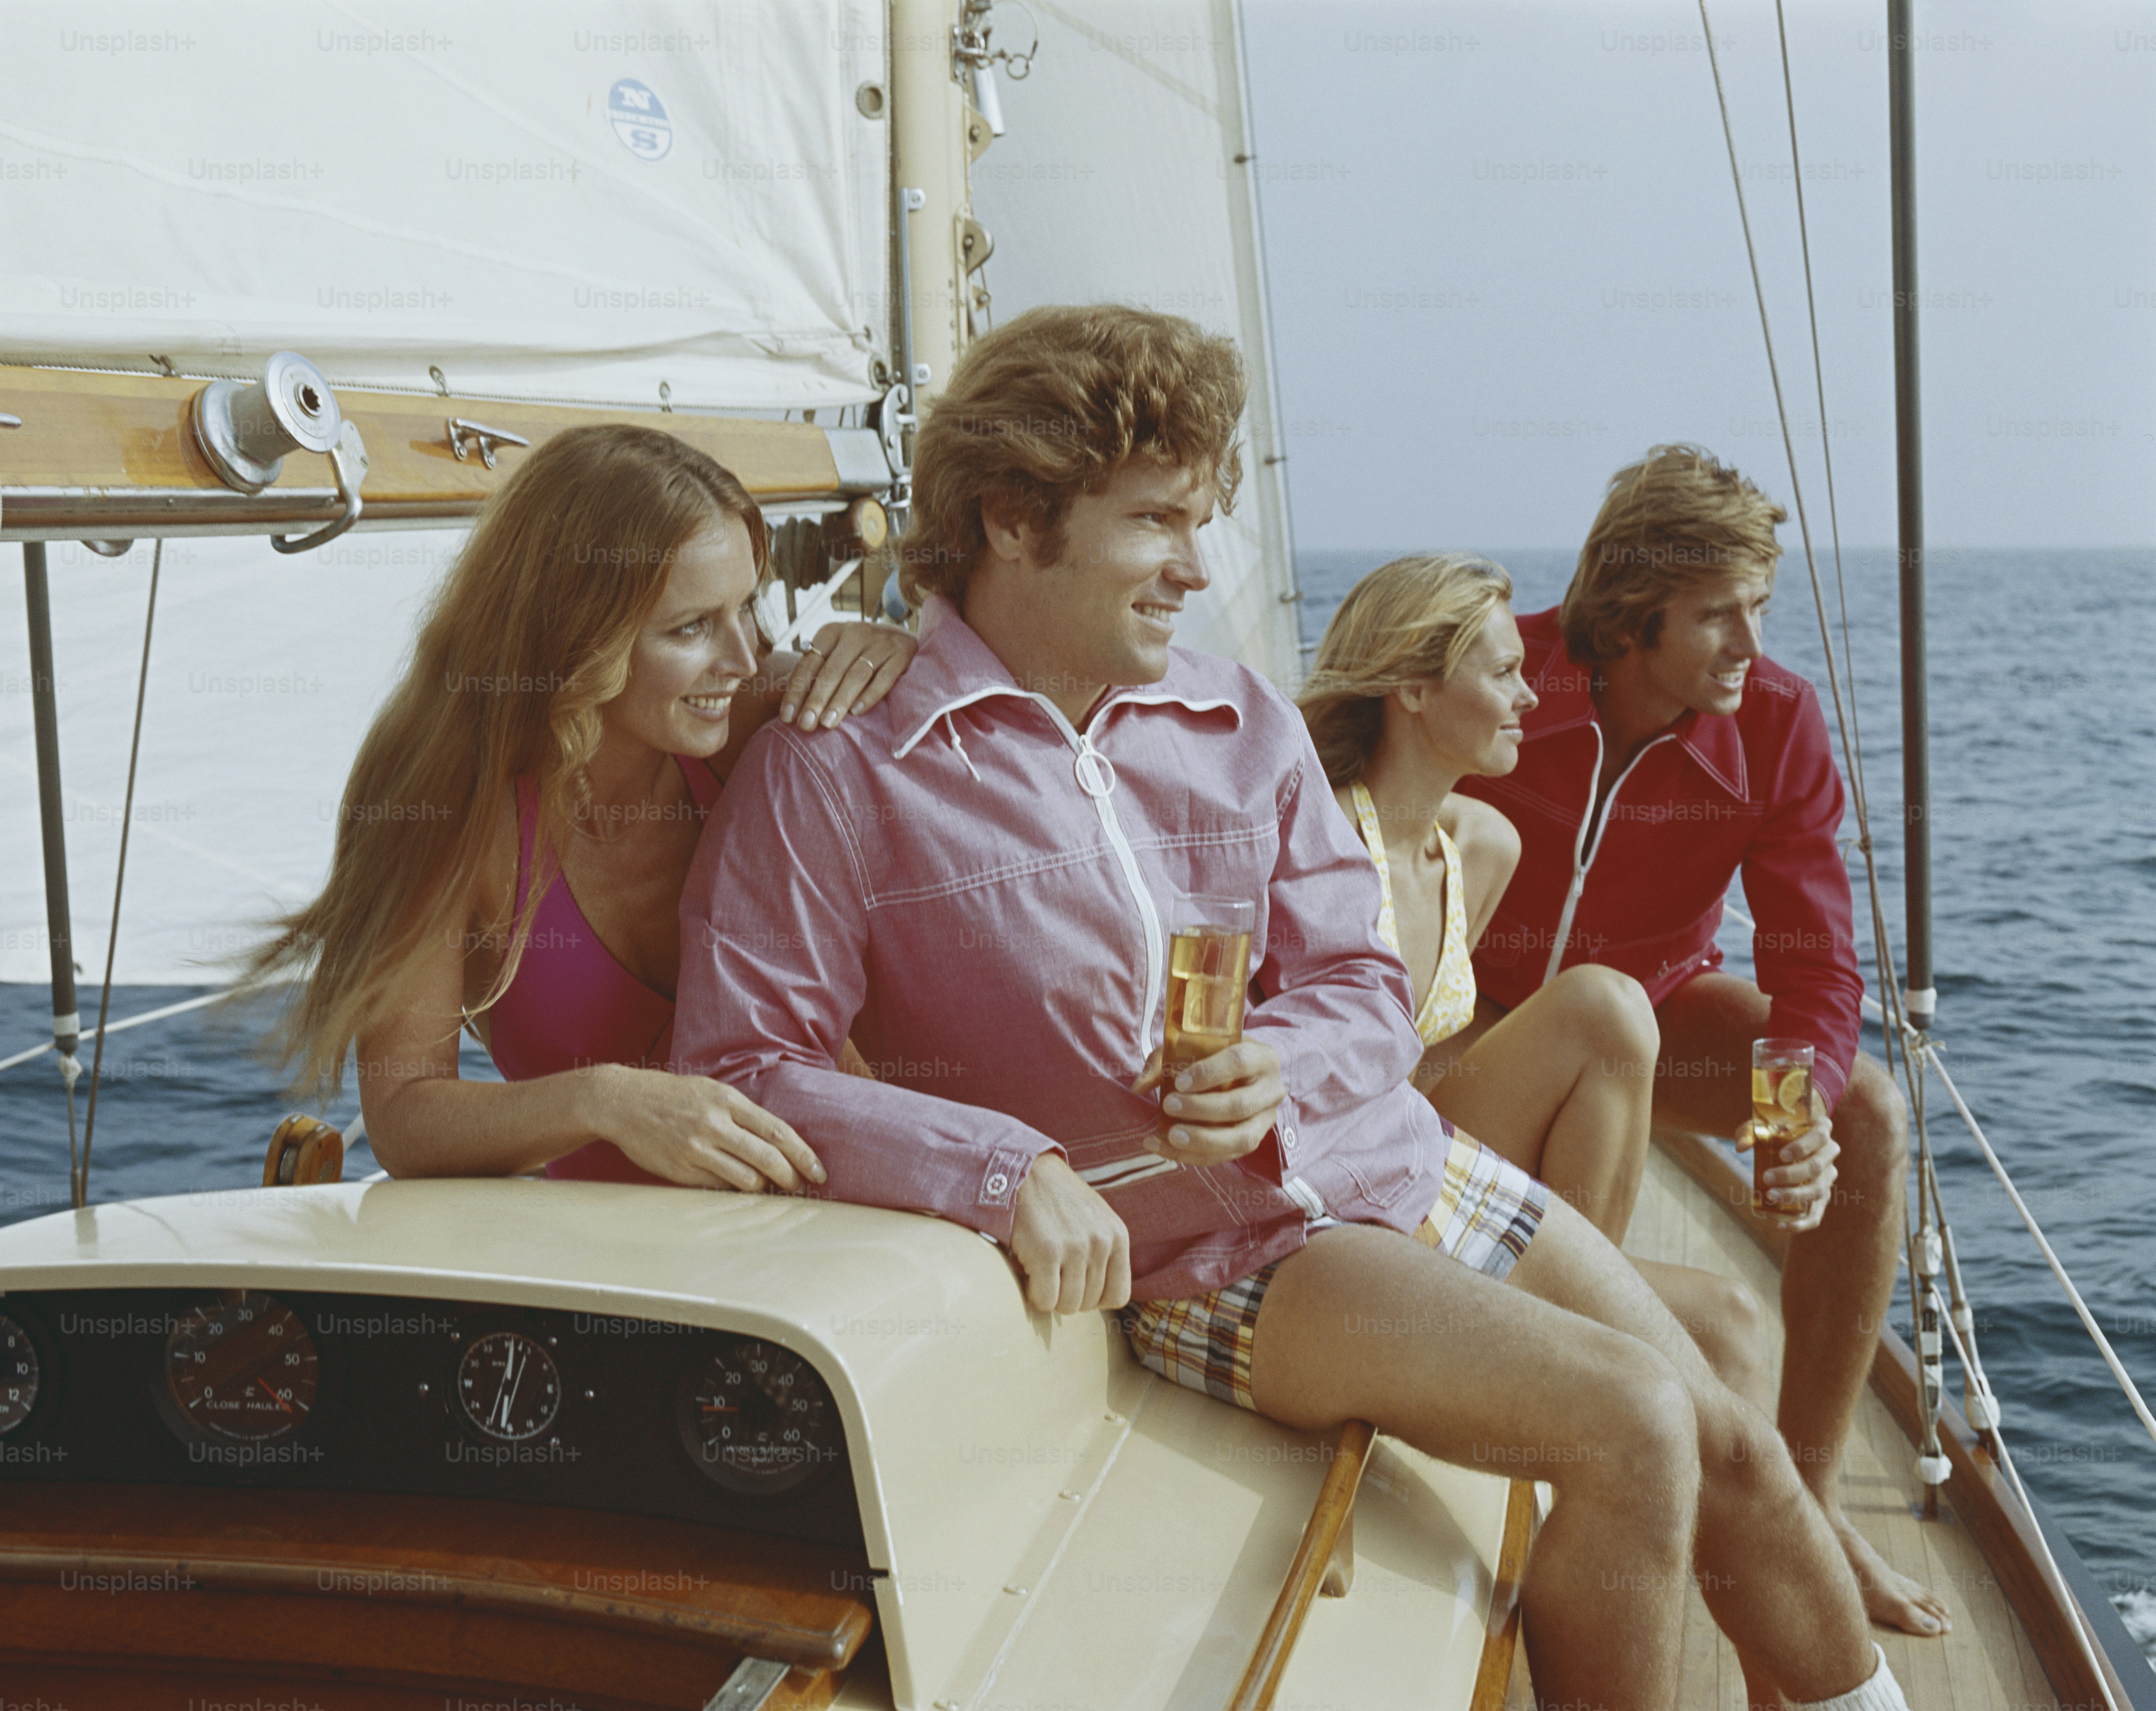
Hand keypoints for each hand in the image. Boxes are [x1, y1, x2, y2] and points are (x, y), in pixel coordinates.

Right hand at [586, 1063, 826, 1192]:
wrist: (622, 1101)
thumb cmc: (672, 1095)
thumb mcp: (711, 1090)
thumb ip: (742, 1113)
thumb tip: (777, 1141)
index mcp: (727, 1100)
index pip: (778, 1131)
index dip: (803, 1155)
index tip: (819, 1171)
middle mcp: (714, 1123)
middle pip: (767, 1158)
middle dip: (790, 1177)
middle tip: (800, 1186)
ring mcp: (695, 1148)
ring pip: (745, 1179)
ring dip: (762, 1187)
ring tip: (766, 1187)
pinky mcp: (679, 1169)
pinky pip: (716, 1187)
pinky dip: (731, 1190)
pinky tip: (735, 1187)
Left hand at [779, 621, 918, 728]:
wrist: (903, 641)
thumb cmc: (859, 655)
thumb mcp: (830, 659)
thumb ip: (803, 677)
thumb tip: (767, 696)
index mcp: (831, 632)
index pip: (809, 663)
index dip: (796, 691)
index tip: (786, 718)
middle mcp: (855, 633)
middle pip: (831, 670)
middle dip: (816, 699)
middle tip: (805, 726)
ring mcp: (881, 642)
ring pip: (856, 674)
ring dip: (840, 700)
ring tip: (827, 724)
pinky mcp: (902, 654)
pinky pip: (884, 677)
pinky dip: (870, 694)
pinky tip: (857, 712)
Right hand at [1010, 1153, 1131, 1313]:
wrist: (1025, 1172)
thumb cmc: (1057, 1202)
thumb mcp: (1095, 1220)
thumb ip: (1105, 1252)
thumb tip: (1100, 1298)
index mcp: (1118, 1236)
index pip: (1118, 1295)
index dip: (1095, 1298)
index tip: (1077, 1285)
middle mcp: (1101, 1242)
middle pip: (1089, 1303)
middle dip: (1068, 1295)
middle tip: (1053, 1273)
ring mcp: (1075, 1247)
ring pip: (1068, 1305)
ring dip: (1050, 1296)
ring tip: (1041, 1272)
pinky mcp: (1047, 1251)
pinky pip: (1045, 1299)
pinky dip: (1034, 1295)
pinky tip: (1029, 1274)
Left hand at [1134, 1040, 1283, 1167]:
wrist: (1243, 1075)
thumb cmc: (1215, 1057)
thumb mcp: (1193, 1048)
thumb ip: (1165, 1061)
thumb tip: (1137, 1087)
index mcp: (1263, 1057)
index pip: (1240, 1061)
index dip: (1209, 1073)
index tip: (1179, 1082)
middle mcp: (1271, 1090)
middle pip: (1240, 1105)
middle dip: (1201, 1109)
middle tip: (1169, 1106)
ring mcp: (1266, 1120)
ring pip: (1241, 1138)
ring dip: (1203, 1140)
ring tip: (1170, 1136)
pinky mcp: (1254, 1141)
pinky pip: (1227, 1156)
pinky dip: (1194, 1156)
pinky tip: (1165, 1149)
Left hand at [1740, 1090, 1839, 1232]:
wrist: (1787, 1141)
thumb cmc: (1775, 1130)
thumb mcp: (1762, 1126)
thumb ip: (1749, 1132)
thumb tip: (1741, 1147)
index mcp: (1821, 1129)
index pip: (1819, 1136)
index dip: (1803, 1147)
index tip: (1781, 1155)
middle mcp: (1829, 1152)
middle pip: (1816, 1166)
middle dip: (1791, 1175)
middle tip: (1767, 1177)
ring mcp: (1828, 1176)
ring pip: (1818, 1190)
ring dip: (1795, 1196)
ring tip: (1770, 1196)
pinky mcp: (1822, 1195)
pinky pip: (1817, 1213)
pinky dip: (1801, 1223)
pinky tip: (1781, 1226)